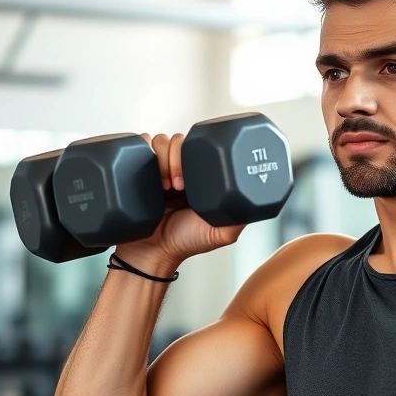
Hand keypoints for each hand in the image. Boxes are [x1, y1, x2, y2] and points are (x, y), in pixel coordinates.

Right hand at [114, 133, 245, 274]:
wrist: (150, 254)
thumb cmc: (185, 244)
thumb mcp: (221, 232)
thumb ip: (240, 218)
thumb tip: (261, 203)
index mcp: (200, 176)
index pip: (201, 147)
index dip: (198, 154)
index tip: (191, 179)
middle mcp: (179, 168)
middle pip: (179, 140)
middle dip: (177, 157)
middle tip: (178, 185)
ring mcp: (157, 168)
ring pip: (159, 141)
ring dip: (161, 158)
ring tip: (164, 186)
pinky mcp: (134, 169)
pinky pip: (138, 144)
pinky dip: (142, 150)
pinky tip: (148, 177)